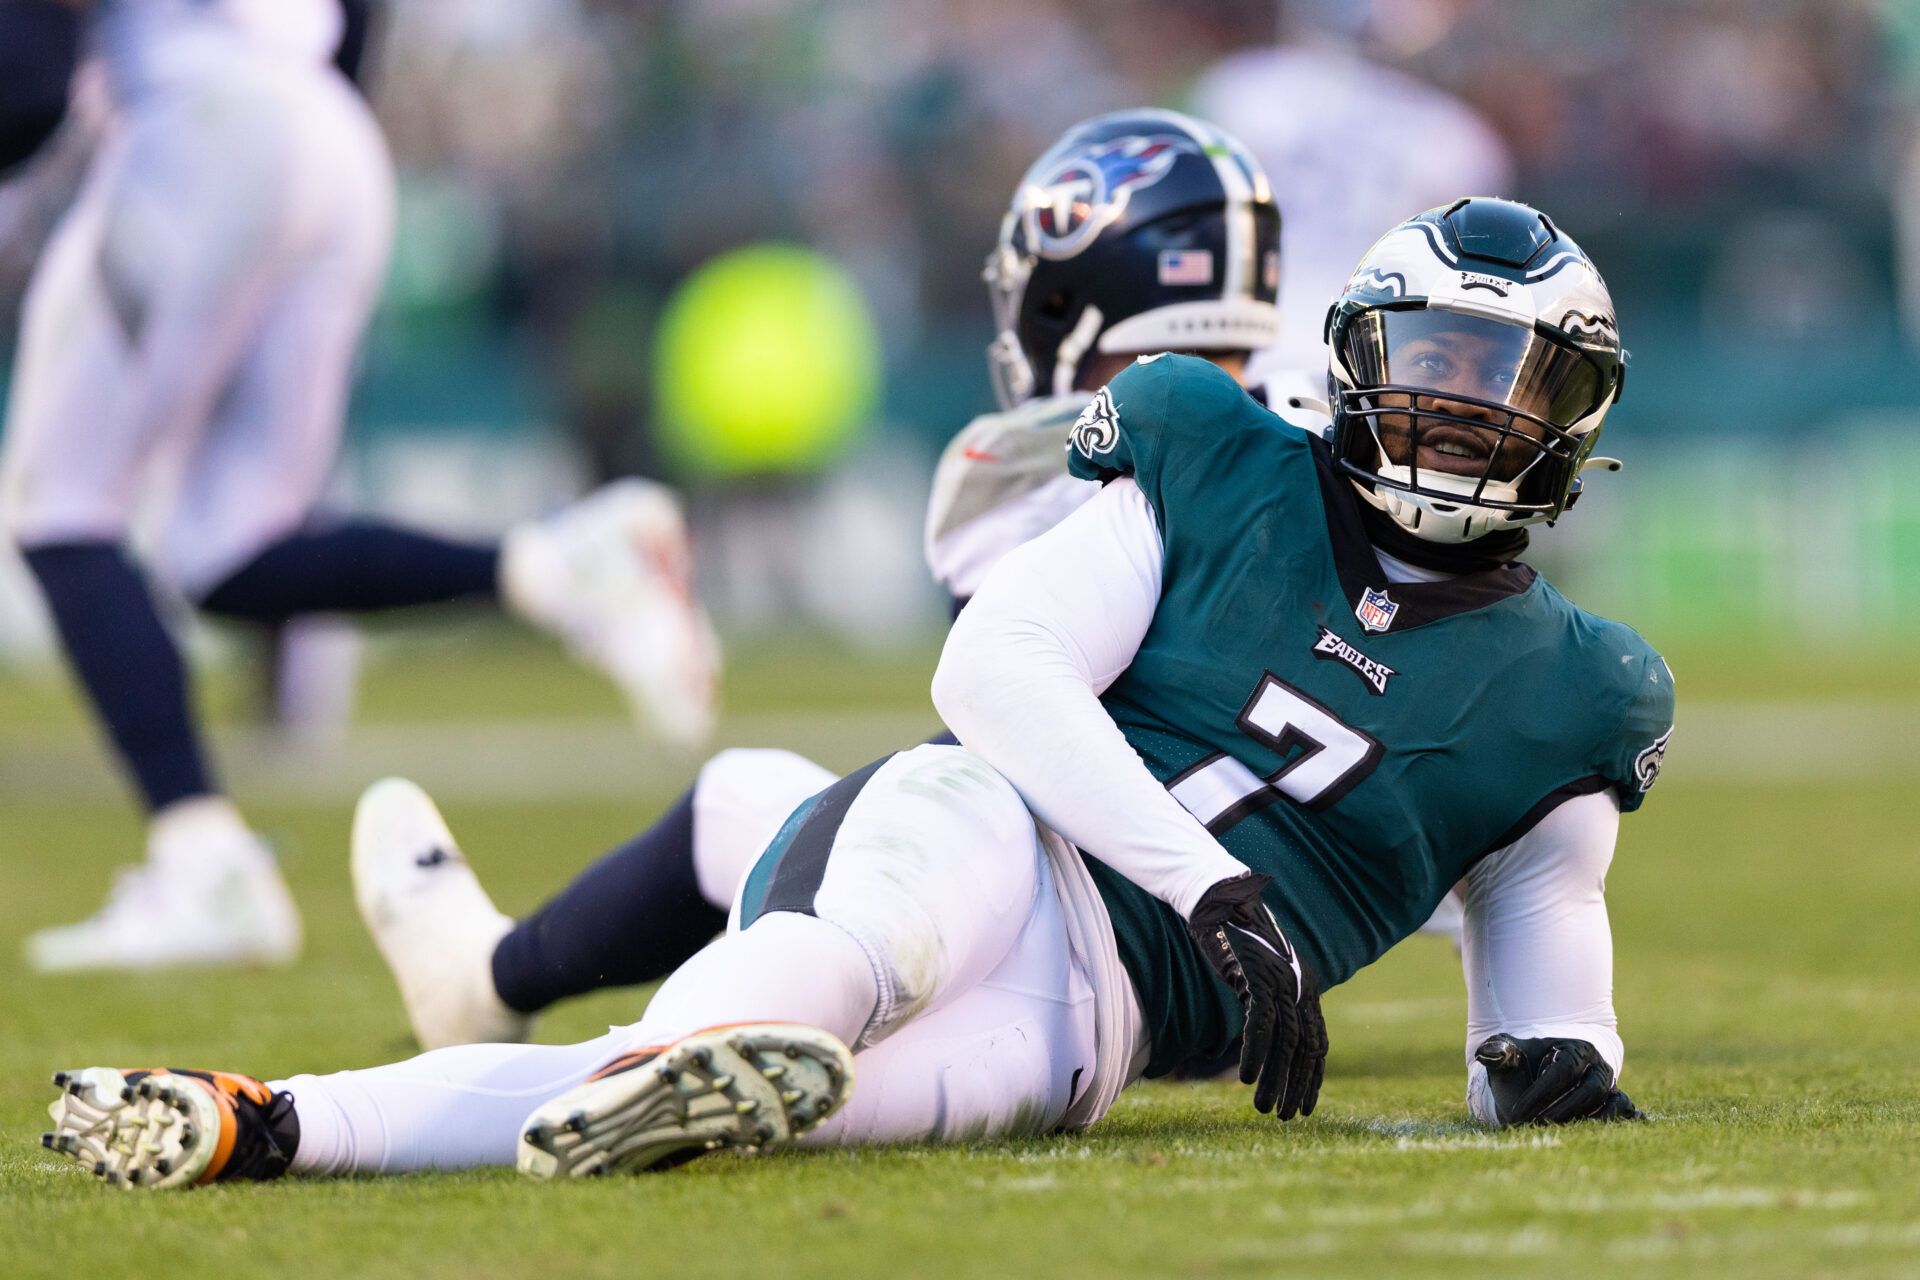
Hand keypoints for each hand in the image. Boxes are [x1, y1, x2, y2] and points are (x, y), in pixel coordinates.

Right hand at [1186, 872, 1327, 1117]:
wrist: (1220, 898)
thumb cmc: (1236, 935)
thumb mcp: (1261, 970)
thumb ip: (1270, 998)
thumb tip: (1265, 1032)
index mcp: (1306, 987)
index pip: (1317, 1042)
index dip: (1312, 1077)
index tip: (1306, 1106)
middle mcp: (1300, 985)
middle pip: (1306, 1048)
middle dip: (1297, 1086)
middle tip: (1287, 1118)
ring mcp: (1281, 980)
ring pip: (1286, 1042)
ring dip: (1276, 1079)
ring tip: (1264, 1109)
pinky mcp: (1257, 975)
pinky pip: (1261, 1023)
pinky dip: (1255, 1053)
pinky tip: (1247, 1077)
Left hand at [1473, 1034, 1642, 1125]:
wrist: (1537, 1078)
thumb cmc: (1522, 1067)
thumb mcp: (1508, 1057)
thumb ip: (1498, 1053)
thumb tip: (1486, 1053)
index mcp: (1575, 1049)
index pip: (1561, 1071)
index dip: (1541, 1094)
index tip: (1518, 1114)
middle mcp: (1598, 1067)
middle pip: (1589, 1090)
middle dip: (1562, 1112)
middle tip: (1536, 1128)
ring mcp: (1611, 1088)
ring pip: (1612, 1106)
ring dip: (1588, 1124)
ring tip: (1560, 1138)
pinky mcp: (1618, 1107)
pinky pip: (1627, 1116)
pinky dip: (1620, 1126)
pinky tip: (1604, 1141)